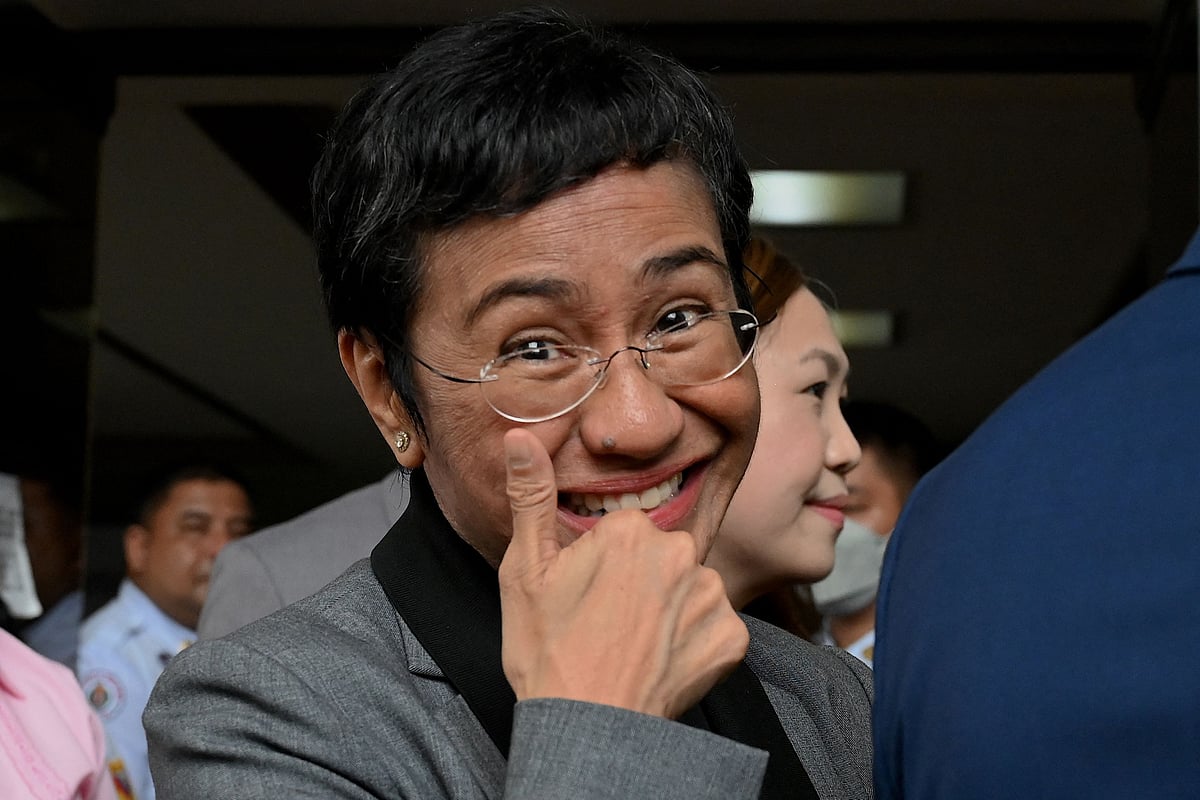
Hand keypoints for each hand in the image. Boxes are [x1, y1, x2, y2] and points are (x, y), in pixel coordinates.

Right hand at [498, 428, 748, 718]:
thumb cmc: (550, 652)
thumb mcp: (525, 571)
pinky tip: (664, 659)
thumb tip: (521, 437)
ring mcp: (712, 596)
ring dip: (672, 608)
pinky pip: (717, 626)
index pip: (626, 529)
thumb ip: (531, 497)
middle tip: (609, 620)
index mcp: (631, 530)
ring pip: (692, 586)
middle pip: (663, 554)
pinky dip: (696, 641)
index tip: (587, 592)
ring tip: (635, 642)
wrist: (588, 727)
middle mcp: (681, 553)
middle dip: (642, 580)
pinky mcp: (732, 637)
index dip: (604, 562)